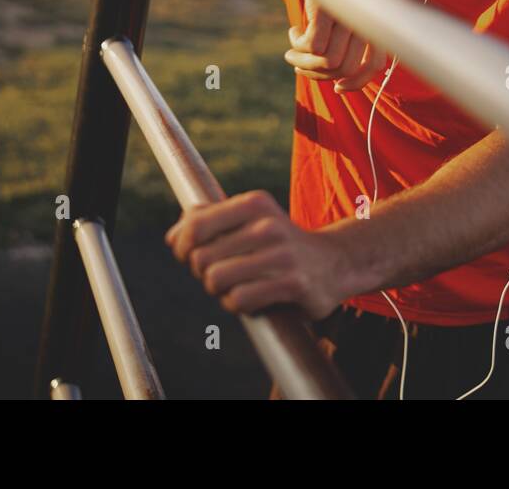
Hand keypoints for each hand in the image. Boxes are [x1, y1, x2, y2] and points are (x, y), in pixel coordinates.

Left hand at [164, 190, 348, 319]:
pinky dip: (236, 305)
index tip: (189, 256)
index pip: (196, 224)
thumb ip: (209, 221)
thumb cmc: (280, 244)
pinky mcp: (293, 283)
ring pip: (216, 279)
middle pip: (201, 257)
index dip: (183, 246)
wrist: (335, 262)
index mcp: (255, 203)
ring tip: (234, 287)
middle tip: (221, 274)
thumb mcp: (251, 220)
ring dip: (218, 291)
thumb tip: (173, 238)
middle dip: (203, 273)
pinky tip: (250, 300)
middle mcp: (268, 224)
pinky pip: (239, 299)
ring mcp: (282, 254)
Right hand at [284, 0, 389, 92]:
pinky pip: (317, 44)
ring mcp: (345, 4)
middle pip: (347, 67)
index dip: (360, 81)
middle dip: (319, 74)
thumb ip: (337, 20)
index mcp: (370, 7)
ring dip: (305, 63)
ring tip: (292, 50)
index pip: (378, 60)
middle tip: (298, 62)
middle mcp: (363, 8)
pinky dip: (301, 47)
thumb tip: (331, 60)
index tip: (339, 88)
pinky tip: (293, 32)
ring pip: (331, 61)